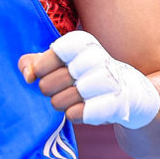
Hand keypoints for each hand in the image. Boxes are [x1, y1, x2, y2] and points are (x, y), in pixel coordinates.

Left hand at [19, 30, 159, 129]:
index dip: (42, 65)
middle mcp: (98, 59)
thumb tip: (26, 74)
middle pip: (53, 80)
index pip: (56, 51)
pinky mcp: (117, 104)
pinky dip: (74, 114)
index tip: (38, 74)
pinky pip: (81, 113)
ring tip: (67, 101)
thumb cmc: (87, 76)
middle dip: (49, 89)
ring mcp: (110, 82)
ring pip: (65, 99)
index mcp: (84, 44)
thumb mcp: (63, 64)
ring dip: (61, 103)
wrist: (133, 93)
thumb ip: (37, 63)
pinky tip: (77, 112)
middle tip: (56, 90)